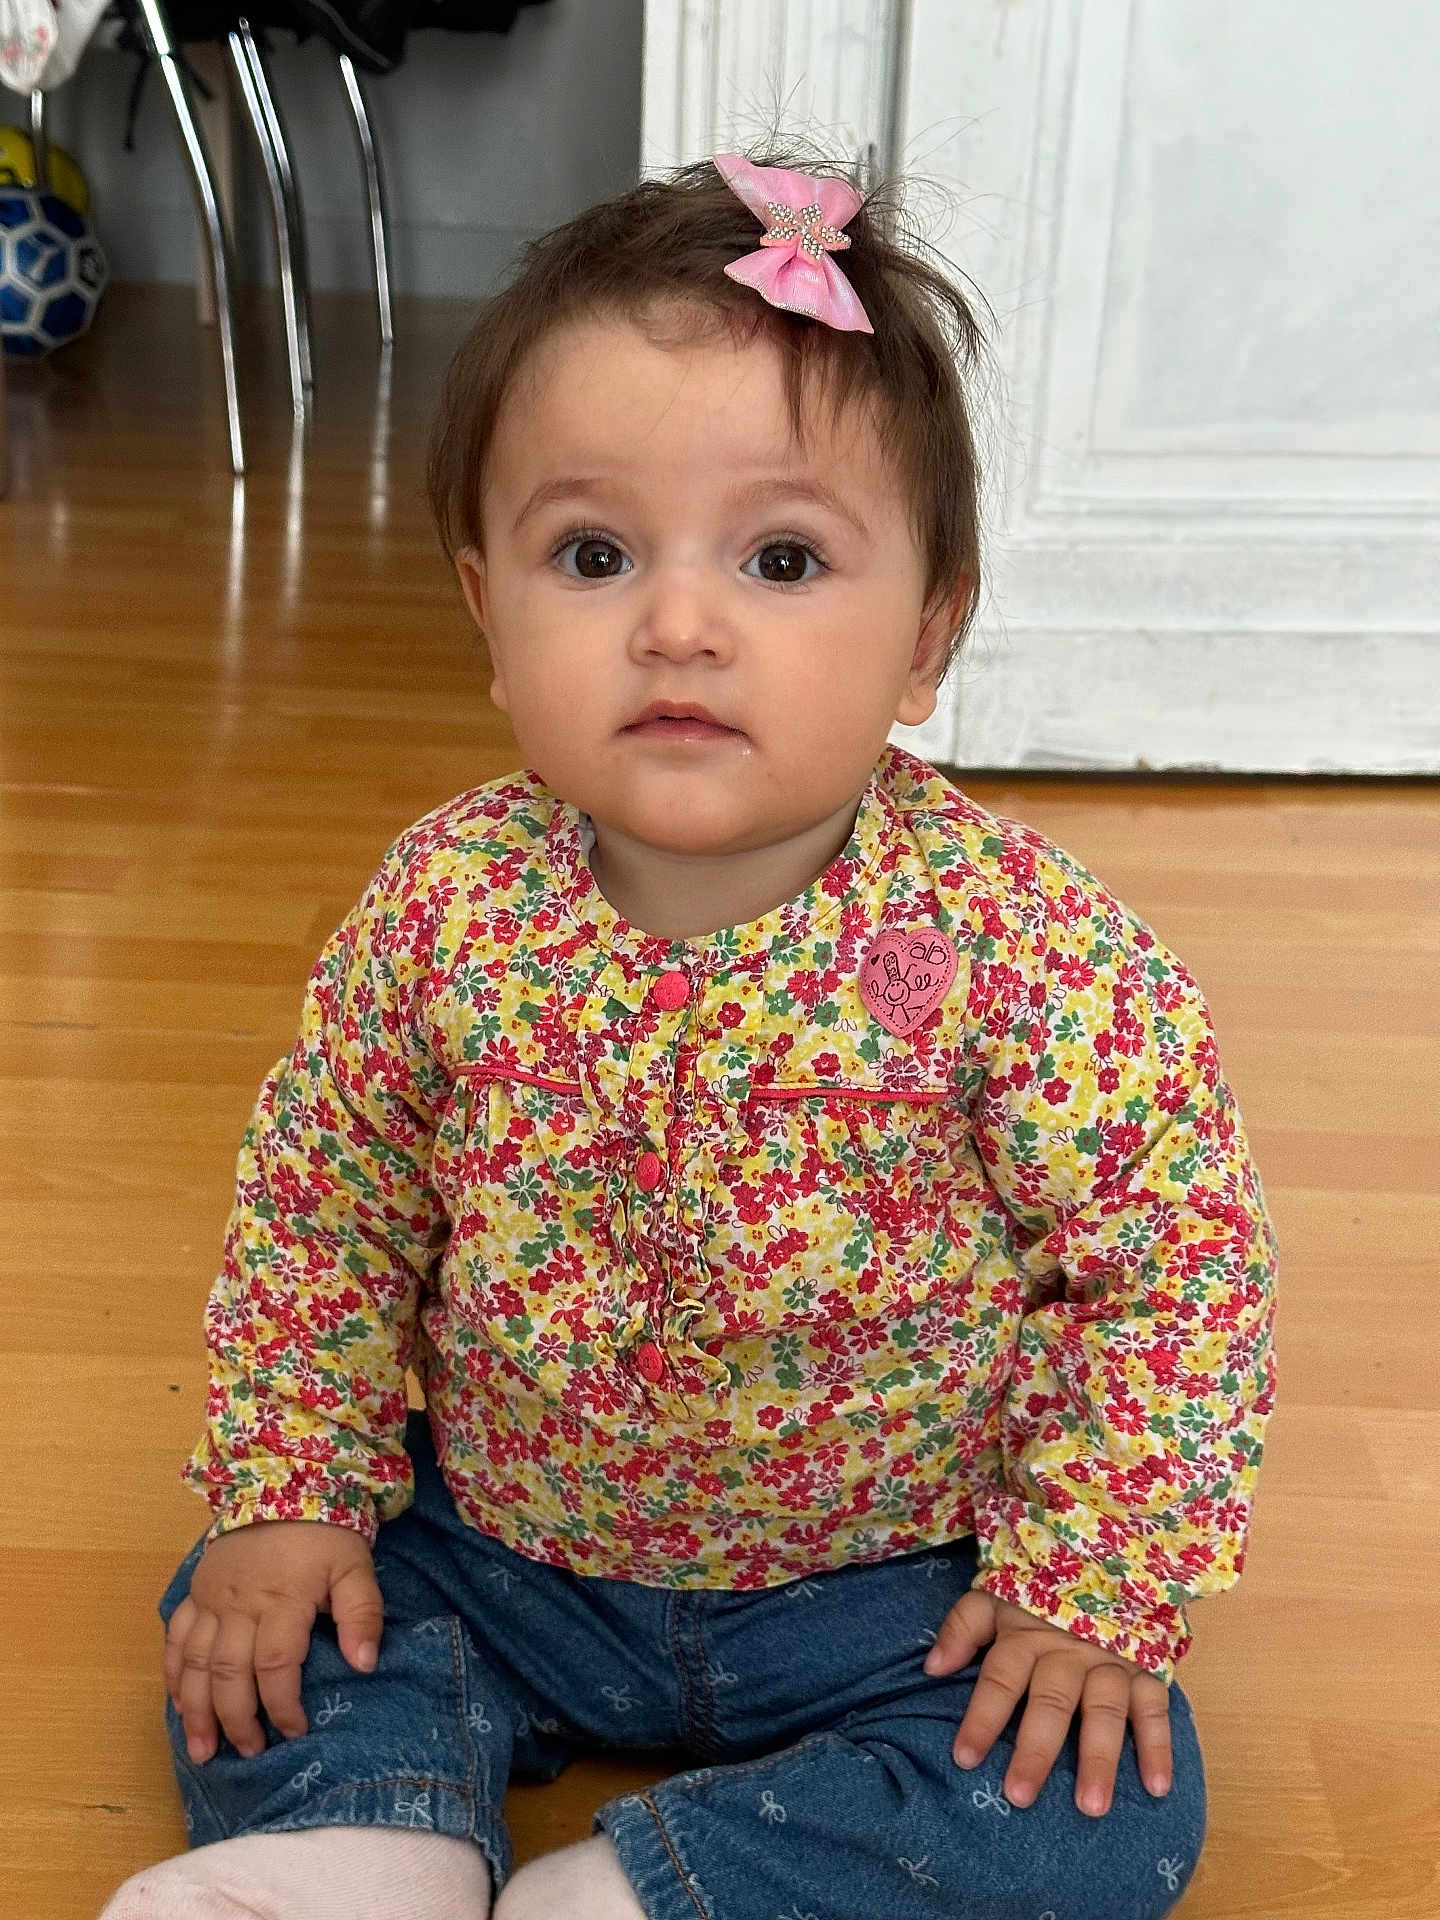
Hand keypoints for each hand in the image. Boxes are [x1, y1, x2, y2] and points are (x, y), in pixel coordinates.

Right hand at [163, 1520, 383, 1765]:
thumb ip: (363, 1614)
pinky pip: (177, 1638)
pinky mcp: (196, 1591)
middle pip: (229, 1673)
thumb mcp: (356, 1566)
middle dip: (236, 1720)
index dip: (283, 1704)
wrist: (285, 1479)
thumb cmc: (326, 1530)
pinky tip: (179, 1705)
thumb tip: (365, 1665)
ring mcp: (211, 1598)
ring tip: (202, 1750)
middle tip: (249, 1753)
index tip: (295, 1732)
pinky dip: (174, 1675)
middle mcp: (239, 1604)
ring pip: (195, 1663)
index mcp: (282, 1599)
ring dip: (196, 1710)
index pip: (276, 1665)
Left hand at [923, 1588, 1172, 1818]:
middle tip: (1021, 1796)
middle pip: (1050, 1702)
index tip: (965, 1758)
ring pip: (1104, 1710)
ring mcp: (1110, 1660)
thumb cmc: (1038, 1594)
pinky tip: (1156, 1787)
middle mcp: (1068, 1651)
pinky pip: (1155, 1707)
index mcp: (1026, 1635)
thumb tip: (933, 1668)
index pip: (999, 1678)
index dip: (982, 1717)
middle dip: (1036, 1750)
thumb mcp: (993, 1598)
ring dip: (1099, 1758)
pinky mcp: (1146, 1669)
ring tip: (1090, 1807)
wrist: (1105, 1561)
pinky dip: (1159, 1745)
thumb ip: (962, 1628)